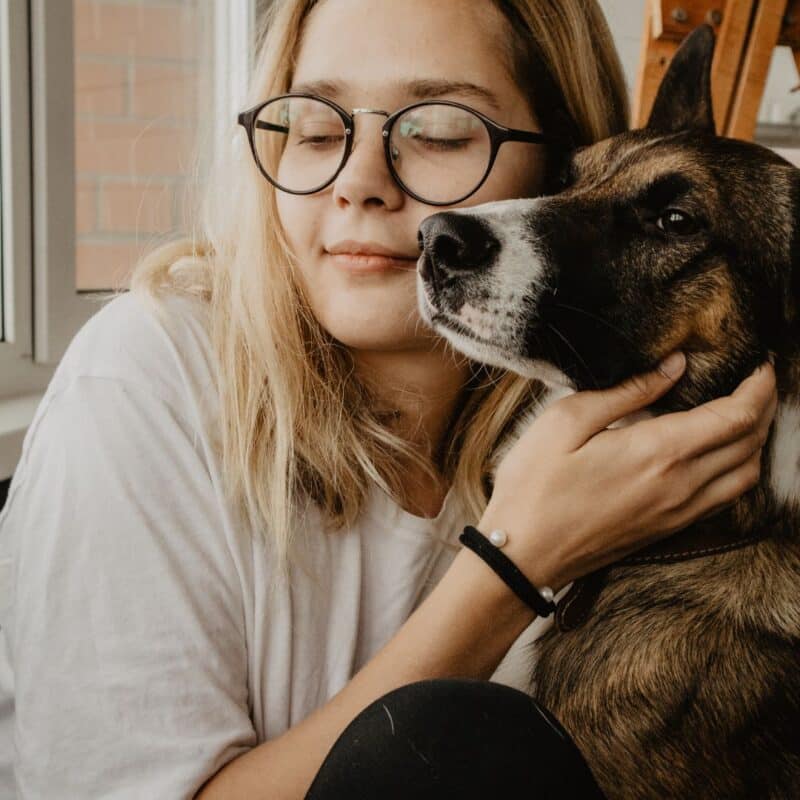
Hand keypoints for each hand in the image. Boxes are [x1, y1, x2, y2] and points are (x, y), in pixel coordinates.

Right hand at [478, 352, 777, 591]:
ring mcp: (677, 512)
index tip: (761, 364)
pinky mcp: (668, 529)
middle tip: (757, 381)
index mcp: (658, 452)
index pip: (736, 415)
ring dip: (755, 441)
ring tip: (743, 414)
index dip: (759, 387)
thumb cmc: (535, 486)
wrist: (522, 555)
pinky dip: (738, 470)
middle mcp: (681, 485)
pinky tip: (720, 456)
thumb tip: (672, 367)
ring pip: (746, 475)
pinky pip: (725, 498)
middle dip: (763, 407)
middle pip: (750, 443)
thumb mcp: (565, 422)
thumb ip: (625, 392)